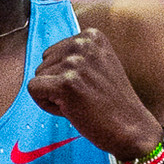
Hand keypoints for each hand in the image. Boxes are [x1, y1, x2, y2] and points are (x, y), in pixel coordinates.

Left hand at [26, 28, 162, 160]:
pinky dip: (46, 104)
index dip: (64, 75)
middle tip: (83, 96)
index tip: (87, 85)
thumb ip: (76, 55)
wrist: (130, 127)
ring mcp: (74, 62)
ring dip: (53, 95)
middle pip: (43, 63)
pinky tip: (70, 109)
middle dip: (57, 84)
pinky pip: (33, 90)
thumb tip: (44, 55)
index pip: (53, 53)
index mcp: (91, 35)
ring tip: (80, 102)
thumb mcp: (98, 64)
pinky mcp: (65, 83)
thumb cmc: (111, 101)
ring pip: (38, 77)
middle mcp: (82, 44)